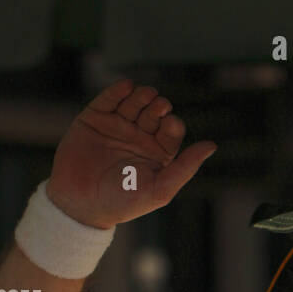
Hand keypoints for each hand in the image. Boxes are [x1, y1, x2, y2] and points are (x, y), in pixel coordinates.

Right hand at [46, 79, 216, 228]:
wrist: (80, 204)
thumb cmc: (122, 203)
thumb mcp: (160, 189)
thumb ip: (186, 168)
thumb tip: (212, 145)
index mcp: (158, 153)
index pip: (172, 130)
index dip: (173, 124)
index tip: (170, 124)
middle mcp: (139, 137)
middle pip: (154, 112)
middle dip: (158, 107)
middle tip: (159, 107)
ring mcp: (117, 126)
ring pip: (134, 103)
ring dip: (142, 96)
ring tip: (146, 96)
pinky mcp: (94, 118)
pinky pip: (108, 99)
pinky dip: (118, 90)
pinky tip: (127, 87)